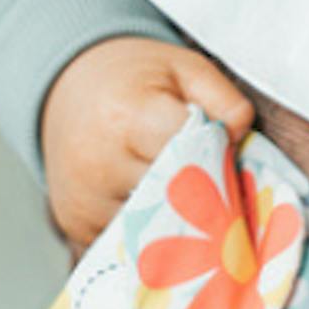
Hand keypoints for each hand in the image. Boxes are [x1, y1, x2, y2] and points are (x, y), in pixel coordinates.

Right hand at [39, 36, 253, 251]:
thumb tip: (240, 136)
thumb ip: (224, 99)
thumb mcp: (186, 68)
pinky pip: (128, 240)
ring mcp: (84, 201)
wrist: (69, 90)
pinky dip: (149, 231)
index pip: (189, 155)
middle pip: (174, 199)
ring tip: (186, 196)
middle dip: (204, 197)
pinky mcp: (76, 225)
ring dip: (177, 220)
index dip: (217, 160)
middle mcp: (98, 165)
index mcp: (127, 117)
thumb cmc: (136, 80)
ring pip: (154, 229)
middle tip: (222, 190)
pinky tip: (155, 207)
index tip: (231, 161)